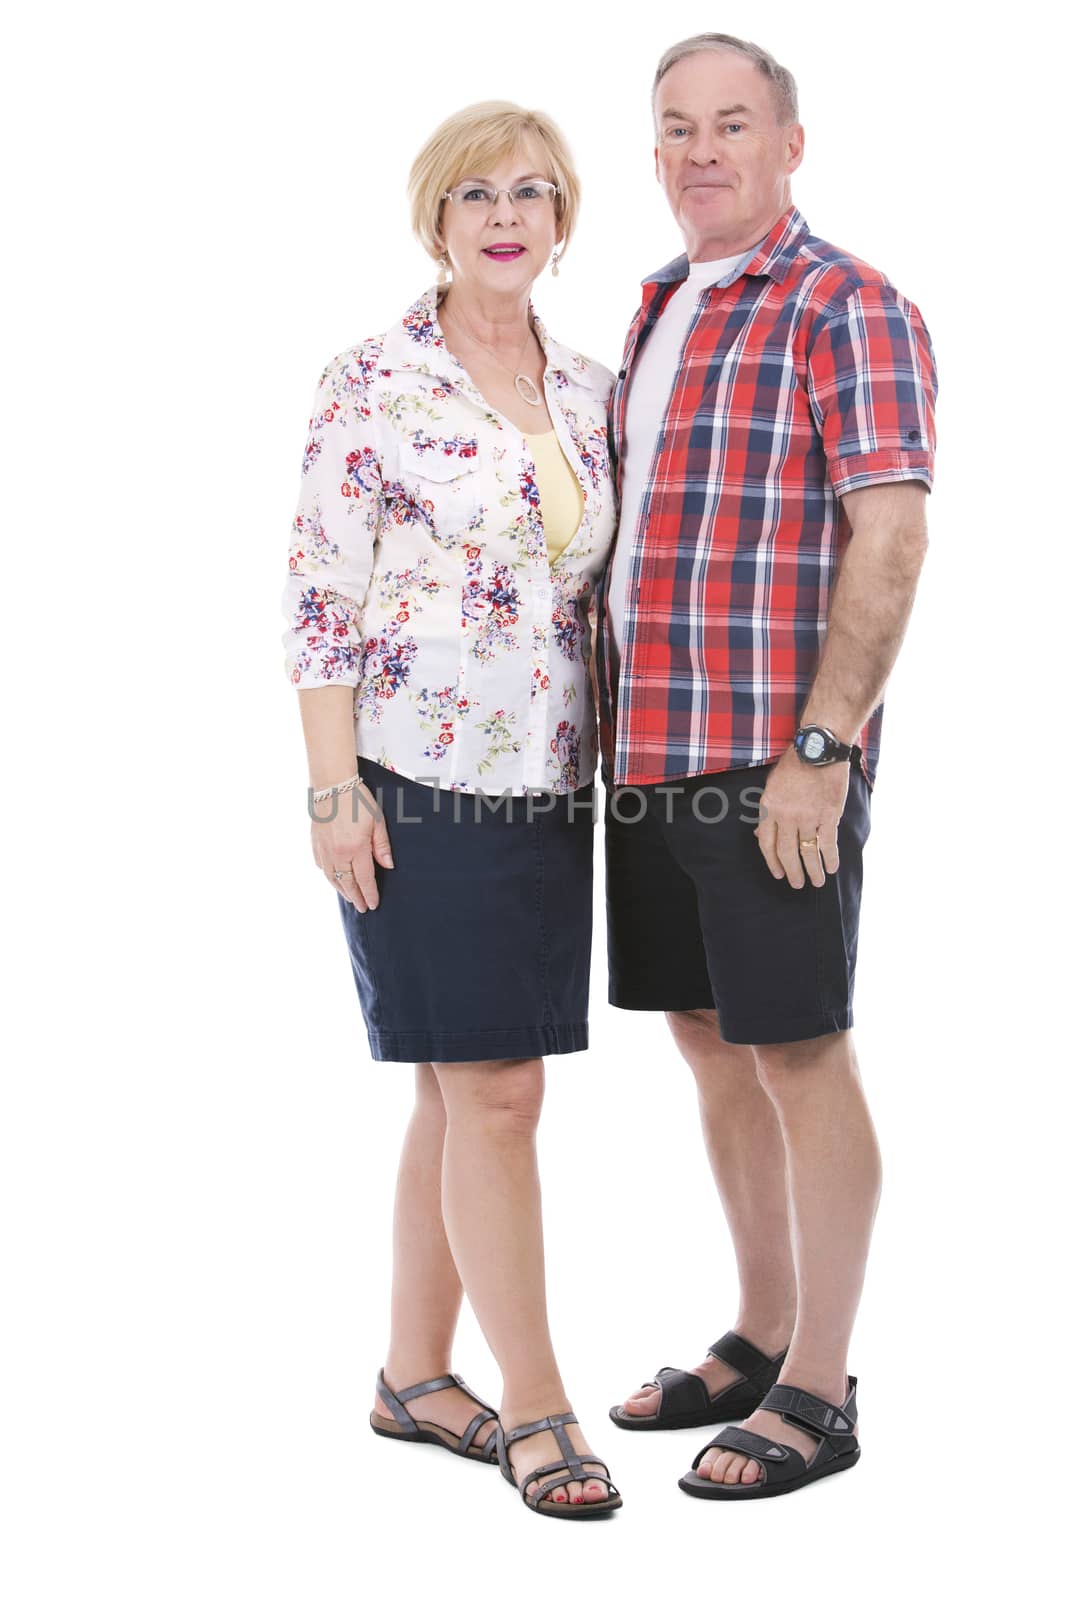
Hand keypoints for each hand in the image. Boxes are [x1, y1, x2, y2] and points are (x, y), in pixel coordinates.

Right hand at [311, 780, 393, 910]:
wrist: (331, 784)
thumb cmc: (357, 800)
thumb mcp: (377, 821)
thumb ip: (382, 845)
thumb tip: (388, 866)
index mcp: (356, 848)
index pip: (364, 879)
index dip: (369, 894)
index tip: (373, 905)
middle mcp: (337, 853)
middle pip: (347, 883)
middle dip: (356, 897)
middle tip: (362, 907)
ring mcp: (324, 850)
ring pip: (332, 878)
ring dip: (342, 890)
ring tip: (350, 897)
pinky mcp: (315, 844)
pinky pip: (321, 867)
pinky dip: (329, 876)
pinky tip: (334, 879)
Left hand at [754, 748, 849, 887]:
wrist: (819, 748)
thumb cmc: (795, 763)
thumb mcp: (772, 784)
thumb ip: (767, 811)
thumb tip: (757, 835)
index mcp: (769, 807)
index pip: (766, 842)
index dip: (772, 861)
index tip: (778, 873)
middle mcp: (786, 815)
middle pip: (787, 852)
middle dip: (792, 872)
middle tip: (797, 884)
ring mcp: (808, 816)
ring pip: (808, 851)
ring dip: (813, 870)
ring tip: (816, 882)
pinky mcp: (828, 815)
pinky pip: (828, 843)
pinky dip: (830, 858)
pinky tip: (831, 868)